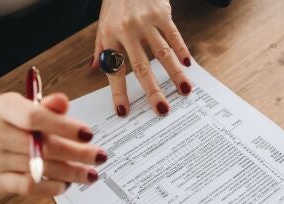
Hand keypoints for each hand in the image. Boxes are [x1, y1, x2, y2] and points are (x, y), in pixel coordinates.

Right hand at [0, 93, 105, 196]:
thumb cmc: (19, 124)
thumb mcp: (32, 108)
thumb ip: (50, 107)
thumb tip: (62, 102)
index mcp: (3, 108)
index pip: (34, 117)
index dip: (64, 126)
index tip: (89, 134)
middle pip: (42, 146)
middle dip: (77, 153)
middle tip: (100, 156)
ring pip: (40, 168)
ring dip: (71, 172)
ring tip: (90, 173)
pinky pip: (29, 187)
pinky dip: (51, 187)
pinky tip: (66, 184)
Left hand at [90, 0, 192, 115]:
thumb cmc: (115, 2)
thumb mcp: (102, 24)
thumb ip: (100, 47)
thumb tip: (95, 68)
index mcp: (109, 36)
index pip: (114, 70)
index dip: (119, 92)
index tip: (124, 112)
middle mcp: (127, 30)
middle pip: (141, 66)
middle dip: (152, 90)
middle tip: (162, 109)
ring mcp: (145, 21)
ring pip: (162, 53)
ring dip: (174, 74)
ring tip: (185, 91)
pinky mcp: (162, 12)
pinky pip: (174, 35)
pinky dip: (182, 50)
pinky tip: (188, 65)